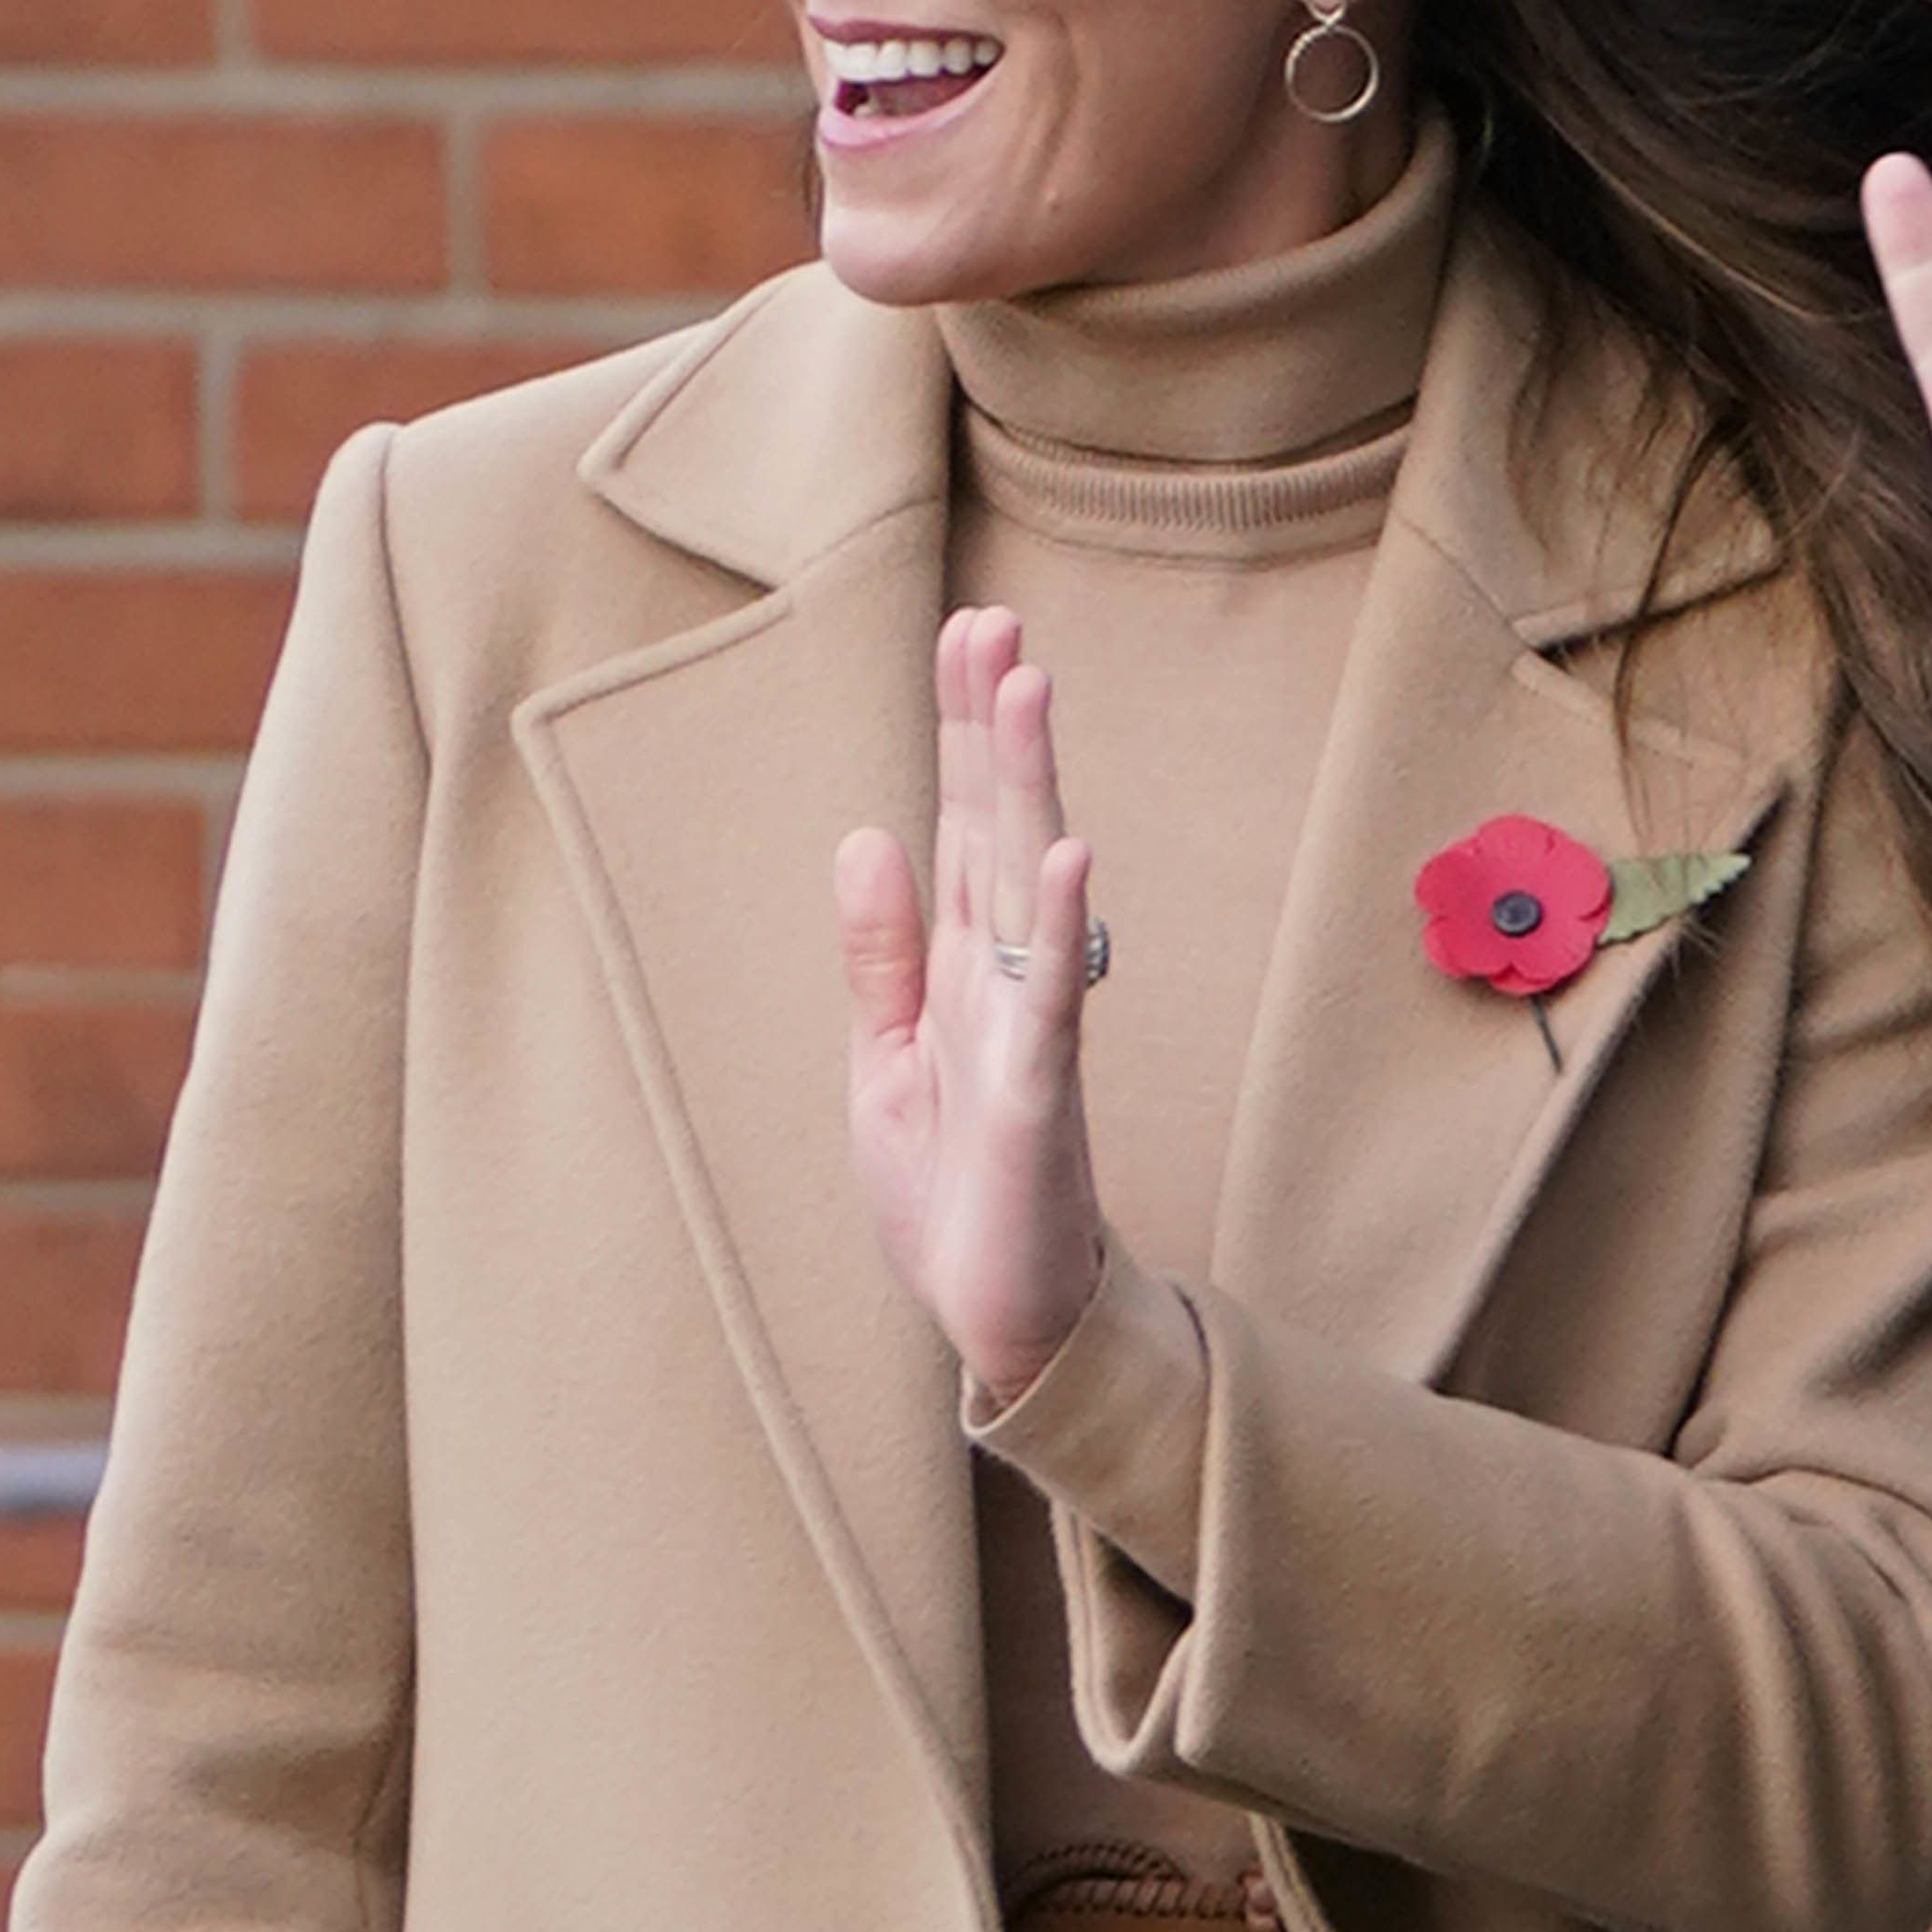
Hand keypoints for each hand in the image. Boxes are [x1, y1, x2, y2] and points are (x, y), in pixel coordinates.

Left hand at [839, 608, 1107, 1404]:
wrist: (999, 1313)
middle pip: (997, 825)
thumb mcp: (882, 1059)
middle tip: (994, 618)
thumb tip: (864, 833)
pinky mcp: (1036, 1094)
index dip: (961, 729)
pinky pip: (1052, 999)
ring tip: (1029, 688)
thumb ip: (879, 951)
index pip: (961, 822)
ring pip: (1027, 884)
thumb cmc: (952, 1189)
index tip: (970, 631)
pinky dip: (1060, 926)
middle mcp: (1003, 975)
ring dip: (1029, 785)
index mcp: (961, 965)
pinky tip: (1066, 854)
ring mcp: (1027, 1028)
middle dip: (992, 723)